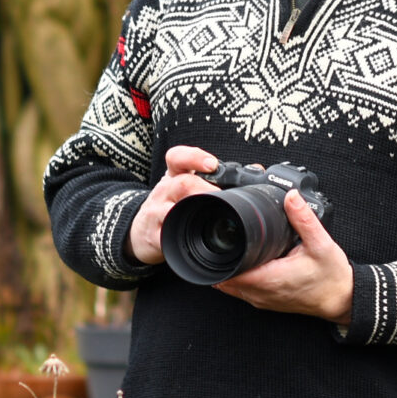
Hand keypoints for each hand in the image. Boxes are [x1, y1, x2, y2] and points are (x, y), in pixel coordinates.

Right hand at [127, 146, 221, 265]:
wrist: (139, 231)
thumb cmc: (170, 205)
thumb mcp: (186, 186)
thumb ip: (216, 178)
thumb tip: (256, 170)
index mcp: (174, 176)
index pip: (177, 158)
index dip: (194, 157)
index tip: (212, 163)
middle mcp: (164, 191)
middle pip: (180, 184)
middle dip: (203, 189)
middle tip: (221, 196)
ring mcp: (157, 213)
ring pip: (170, 209)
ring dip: (191, 212)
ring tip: (209, 217)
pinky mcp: (154, 236)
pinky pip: (165, 237)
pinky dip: (178, 238)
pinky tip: (190, 240)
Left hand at [217, 189, 353, 326]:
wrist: (342, 299)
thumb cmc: (332, 276)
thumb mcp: (320, 243)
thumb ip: (303, 218)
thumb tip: (291, 196)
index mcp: (270, 279)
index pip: (229, 272)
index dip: (220, 256)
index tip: (220, 240)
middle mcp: (261, 293)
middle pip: (224, 278)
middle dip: (221, 259)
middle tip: (223, 239)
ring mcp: (262, 300)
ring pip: (230, 286)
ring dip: (228, 269)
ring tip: (232, 250)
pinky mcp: (266, 302)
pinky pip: (242, 291)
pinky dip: (238, 277)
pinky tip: (245, 264)